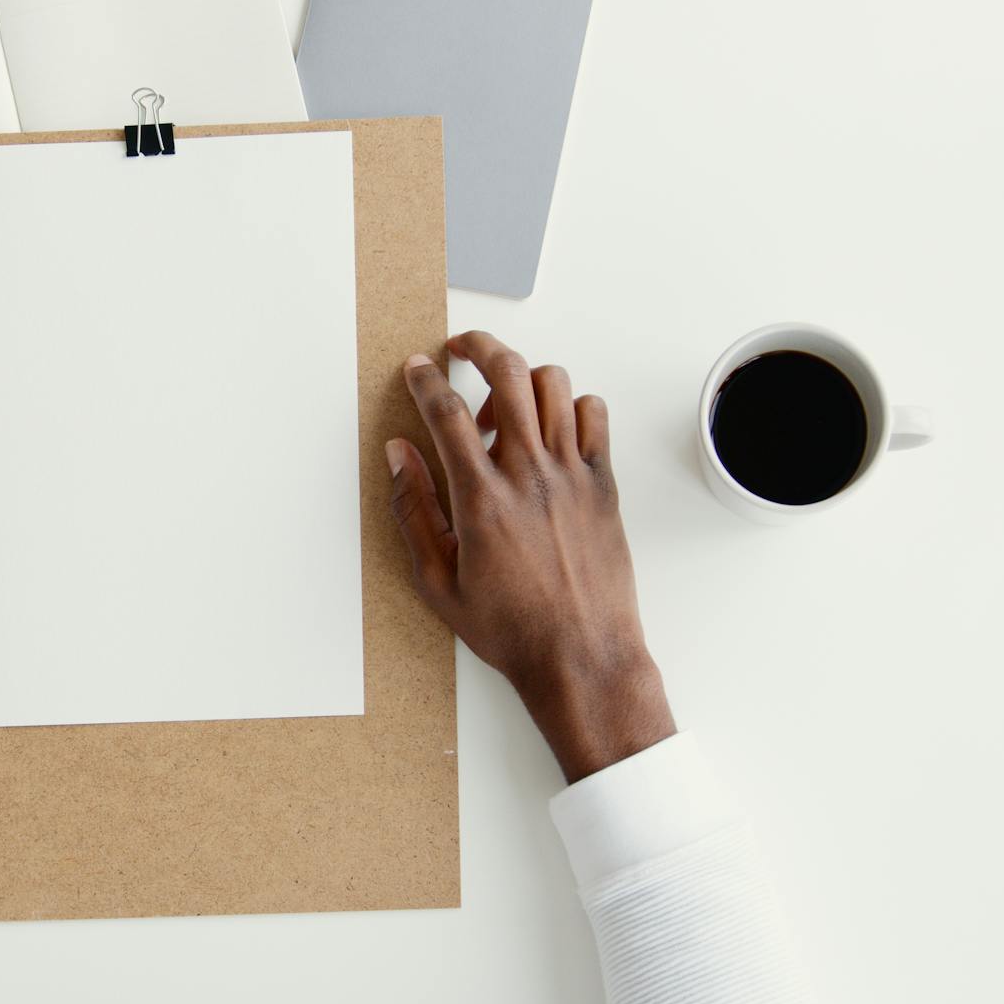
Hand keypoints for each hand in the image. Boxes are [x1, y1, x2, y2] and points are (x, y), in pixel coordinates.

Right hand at [387, 331, 674, 782]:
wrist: (581, 657)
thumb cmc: (510, 629)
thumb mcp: (436, 581)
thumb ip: (414, 510)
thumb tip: (400, 455)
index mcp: (482, 500)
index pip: (446, 412)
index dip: (426, 379)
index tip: (417, 368)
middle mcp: (530, 475)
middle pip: (507, 374)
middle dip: (478, 346)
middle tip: (461, 349)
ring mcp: (573, 475)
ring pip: (553, 384)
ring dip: (521, 378)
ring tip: (502, 406)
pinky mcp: (604, 484)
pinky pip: (593, 414)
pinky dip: (569, 406)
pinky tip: (549, 431)